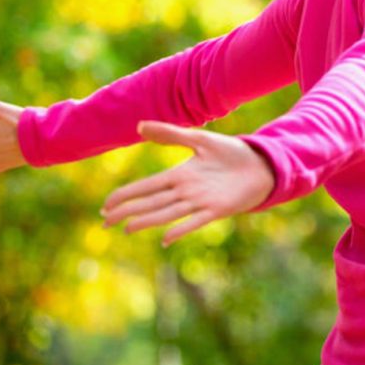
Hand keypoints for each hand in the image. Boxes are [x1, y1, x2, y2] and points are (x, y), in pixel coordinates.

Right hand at [100, 120, 274, 246]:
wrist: (259, 163)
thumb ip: (170, 134)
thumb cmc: (230, 152)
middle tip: (105, 222)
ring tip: (127, 228)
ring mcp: (200, 201)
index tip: (107, 204)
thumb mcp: (199, 139)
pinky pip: (196, 221)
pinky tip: (165, 239)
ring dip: (147, 220)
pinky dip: (181, 229)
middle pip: (151, 202)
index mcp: (180, 174)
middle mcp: (186, 190)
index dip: (127, 194)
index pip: (147, 186)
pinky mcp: (217, 209)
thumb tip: (139, 125)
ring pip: (168, 213)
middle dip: (128, 211)